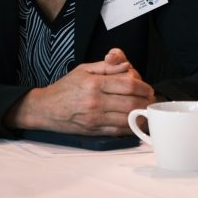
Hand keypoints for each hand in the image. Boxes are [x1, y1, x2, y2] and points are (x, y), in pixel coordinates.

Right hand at [7, 48, 153, 134]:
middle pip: (131, 103)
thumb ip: (106, 67)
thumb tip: (125, 65)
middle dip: (145, 101)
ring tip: (147, 110)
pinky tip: (135, 122)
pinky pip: (118, 131)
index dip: (143, 87)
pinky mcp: (94, 131)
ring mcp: (95, 118)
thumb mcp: (83, 69)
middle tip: (151, 99)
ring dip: (141, 115)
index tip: (148, 88)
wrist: (45, 109)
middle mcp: (95, 102)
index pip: (127, 85)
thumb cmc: (65, 88)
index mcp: (94, 84)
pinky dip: (130, 127)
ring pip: (127, 118)